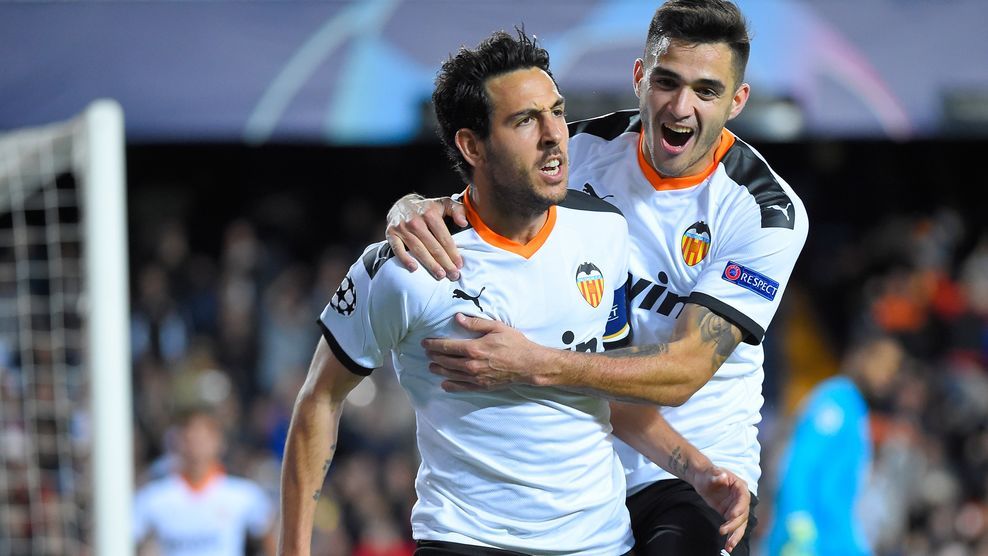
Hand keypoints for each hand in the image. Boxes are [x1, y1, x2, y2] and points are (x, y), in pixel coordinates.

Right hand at [385, 193, 467, 279]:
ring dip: (430, 264)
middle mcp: (415, 221)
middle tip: (453, 275)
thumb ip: (457, 210)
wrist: (402, 203)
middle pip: (433, 246)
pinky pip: (397, 249)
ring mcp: (402, 227)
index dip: (452, 252)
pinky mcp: (391, 233)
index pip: (444, 237)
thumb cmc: (427, 208)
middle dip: (445, 262)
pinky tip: (414, 268)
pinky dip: (405, 259)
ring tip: (440, 275)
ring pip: (418, 250)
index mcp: (430, 213)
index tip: (459, 264)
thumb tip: (464, 223)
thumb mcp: (444, 203)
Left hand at [422, 314, 552, 390]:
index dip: (433, 344)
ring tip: (431, 367)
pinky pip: (462, 387)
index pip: (447, 347)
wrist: (529, 365)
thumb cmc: (514, 343)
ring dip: (439, 370)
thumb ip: (475, 323)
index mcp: (473, 348)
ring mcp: (476, 377)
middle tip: (427, 353)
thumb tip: (458, 318)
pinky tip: (445, 384)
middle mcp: (471, 364)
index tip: (425, 343)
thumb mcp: (496, 327)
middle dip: (434, 356)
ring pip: (451, 374)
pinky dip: (451, 386)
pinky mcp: (482, 386)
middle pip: (446, 361)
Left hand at [690, 466, 749, 552]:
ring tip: (729, 546)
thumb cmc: (707, 473)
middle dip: (734, 525)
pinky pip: (733, 526)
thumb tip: (723, 477)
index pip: (743, 499)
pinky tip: (728, 546)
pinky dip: (731, 536)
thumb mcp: (711, 472)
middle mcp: (741, 499)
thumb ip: (717, 475)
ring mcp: (736, 507)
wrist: (703, 478)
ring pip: (740, 524)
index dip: (739, 508)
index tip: (731, 515)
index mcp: (740, 486)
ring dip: (735, 535)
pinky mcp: (730, 514)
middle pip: (742, 514)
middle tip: (724, 532)